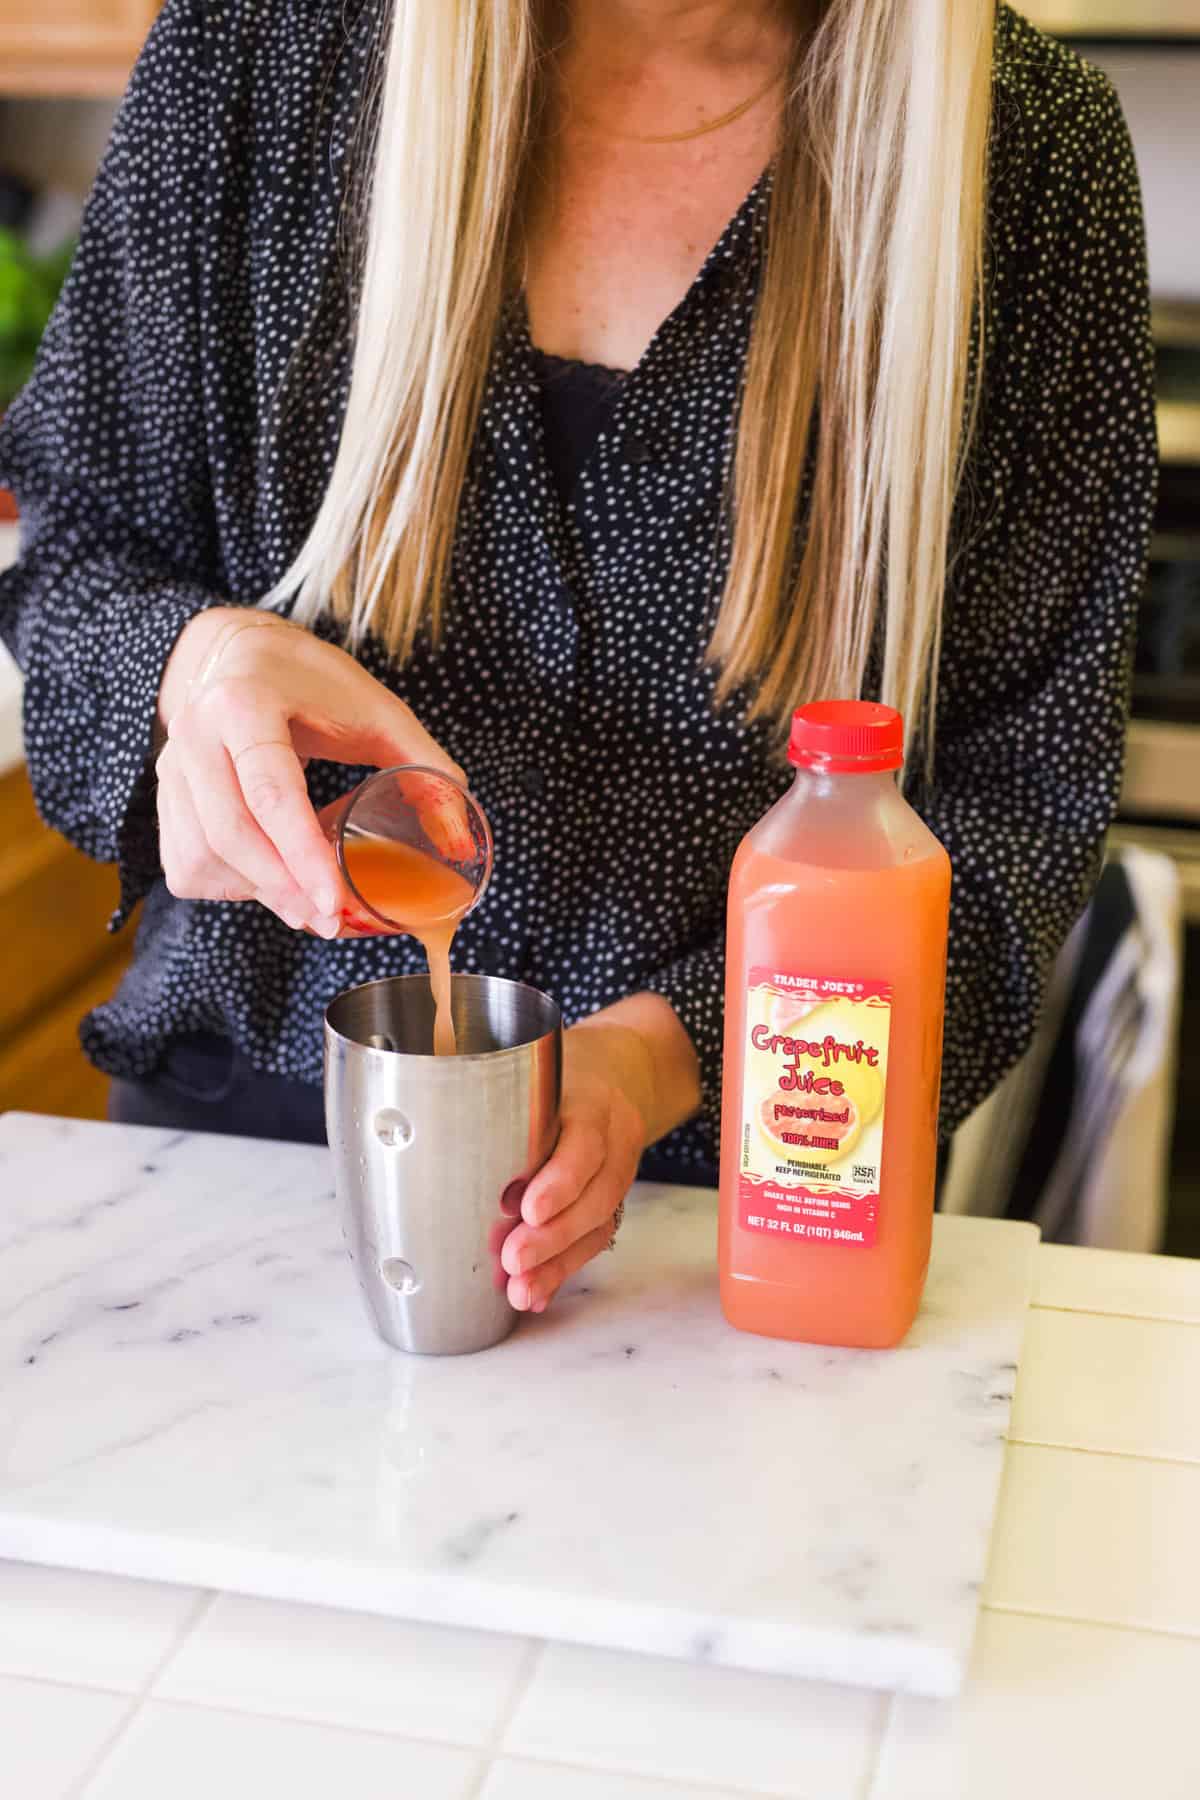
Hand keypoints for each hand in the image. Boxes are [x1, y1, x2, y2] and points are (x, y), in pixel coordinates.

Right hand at [155, 607, 462, 933]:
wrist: (241, 655)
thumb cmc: (314, 685)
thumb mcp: (378, 712)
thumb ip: (425, 769)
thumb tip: (461, 838)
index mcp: (245, 703)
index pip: (269, 789)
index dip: (301, 853)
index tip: (334, 901)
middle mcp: (195, 733)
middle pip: (230, 832)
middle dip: (282, 888)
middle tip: (331, 921)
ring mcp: (170, 767)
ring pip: (205, 855)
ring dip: (259, 892)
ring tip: (309, 904)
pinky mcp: (164, 797)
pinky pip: (188, 863)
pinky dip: (231, 885)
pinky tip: (268, 880)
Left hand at [500, 1024, 646, 1312]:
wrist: (621, 1071)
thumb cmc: (557, 1073)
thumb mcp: (530, 1068)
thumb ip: (491, 1100)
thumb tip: (414, 1138)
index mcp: (590, 1103)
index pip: (584, 1144)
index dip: (559, 1181)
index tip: (525, 1210)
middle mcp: (613, 1138)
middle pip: (595, 1195)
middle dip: (552, 1236)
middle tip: (512, 1261)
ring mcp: (619, 1170)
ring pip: (599, 1223)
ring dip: (557, 1263)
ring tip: (521, 1291)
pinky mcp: (612, 1197)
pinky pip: (596, 1238)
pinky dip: (565, 1269)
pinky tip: (537, 1292)